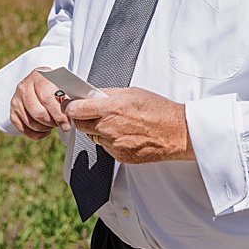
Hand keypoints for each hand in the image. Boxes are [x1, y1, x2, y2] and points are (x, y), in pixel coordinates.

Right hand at [9, 69, 69, 139]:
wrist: (40, 84)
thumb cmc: (55, 86)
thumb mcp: (64, 85)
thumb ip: (68, 97)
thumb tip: (74, 113)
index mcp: (38, 77)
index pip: (47, 99)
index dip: (59, 114)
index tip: (67, 123)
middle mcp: (24, 87)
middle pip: (38, 113)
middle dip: (53, 122)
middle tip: (62, 124)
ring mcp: (16, 100)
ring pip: (32, 123)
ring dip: (46, 128)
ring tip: (53, 123)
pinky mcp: (13, 112)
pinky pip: (24, 130)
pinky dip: (37, 133)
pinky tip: (44, 128)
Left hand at [63, 87, 193, 162]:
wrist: (179, 133)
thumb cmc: (159, 110)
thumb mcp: (131, 92)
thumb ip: (107, 94)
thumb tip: (89, 94)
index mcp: (111, 109)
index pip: (75, 109)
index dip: (69, 106)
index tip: (69, 104)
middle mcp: (110, 128)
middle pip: (80, 124)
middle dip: (81, 118)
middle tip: (90, 112)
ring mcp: (114, 144)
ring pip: (93, 136)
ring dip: (97, 130)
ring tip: (116, 123)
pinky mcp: (120, 156)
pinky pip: (106, 147)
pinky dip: (110, 140)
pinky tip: (125, 134)